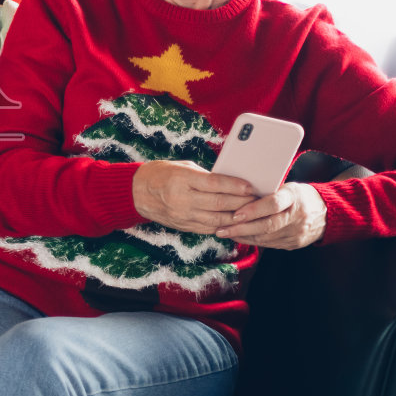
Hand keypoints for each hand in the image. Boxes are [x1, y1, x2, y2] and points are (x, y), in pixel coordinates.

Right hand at [133, 160, 257, 233]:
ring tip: (251, 212)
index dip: (235, 186)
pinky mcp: (183, 226)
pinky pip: (209, 228)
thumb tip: (232, 182)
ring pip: (217, 219)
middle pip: (219, 203)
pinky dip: (225, 226)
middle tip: (258, 200)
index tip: (251, 186)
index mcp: (182, 179)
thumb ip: (206, 176)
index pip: (214, 184)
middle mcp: (182, 199)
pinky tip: (236, 222)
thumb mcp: (183, 167)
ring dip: (237, 217)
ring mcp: (182, 215)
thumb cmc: (163, 174)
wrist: (138, 192)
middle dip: (242, 202)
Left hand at [215, 181, 326, 248]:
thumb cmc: (298, 196)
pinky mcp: (293, 244)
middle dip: (241, 228)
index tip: (235, 213)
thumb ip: (267, 192)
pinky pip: (269, 244)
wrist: (325, 214)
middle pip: (267, 225)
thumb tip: (238, 194)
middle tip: (222, 228)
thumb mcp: (287, 187)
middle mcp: (297, 216)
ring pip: (265, 237)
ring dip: (242, 236)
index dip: (254, 210)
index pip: (274, 204)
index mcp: (295, 197)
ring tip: (224, 232)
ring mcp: (296, 233)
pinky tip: (238, 236)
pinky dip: (251, 240)